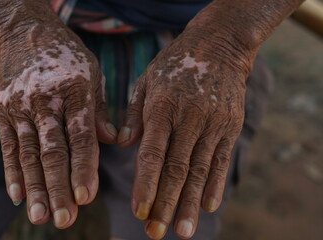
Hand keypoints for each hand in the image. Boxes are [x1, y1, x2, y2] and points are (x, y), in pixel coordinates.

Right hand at [0, 22, 115, 227]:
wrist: (26, 31)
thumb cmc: (68, 55)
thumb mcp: (93, 74)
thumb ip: (100, 110)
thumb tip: (113, 140)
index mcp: (75, 92)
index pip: (81, 137)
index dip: (84, 168)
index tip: (86, 197)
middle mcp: (46, 102)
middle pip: (53, 151)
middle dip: (58, 188)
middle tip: (65, 219)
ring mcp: (21, 107)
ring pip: (29, 154)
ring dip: (35, 187)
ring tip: (40, 215)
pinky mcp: (3, 111)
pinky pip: (8, 146)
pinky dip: (13, 172)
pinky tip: (18, 195)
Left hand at [118, 24, 253, 238]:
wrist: (218, 44)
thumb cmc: (175, 63)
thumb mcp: (147, 80)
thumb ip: (135, 114)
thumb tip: (124, 144)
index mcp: (163, 107)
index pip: (152, 153)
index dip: (146, 184)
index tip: (140, 211)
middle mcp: (189, 118)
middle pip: (176, 168)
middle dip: (165, 203)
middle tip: (155, 232)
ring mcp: (213, 123)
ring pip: (199, 170)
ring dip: (189, 202)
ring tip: (181, 230)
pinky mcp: (231, 126)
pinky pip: (221, 159)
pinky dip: (214, 184)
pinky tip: (207, 206)